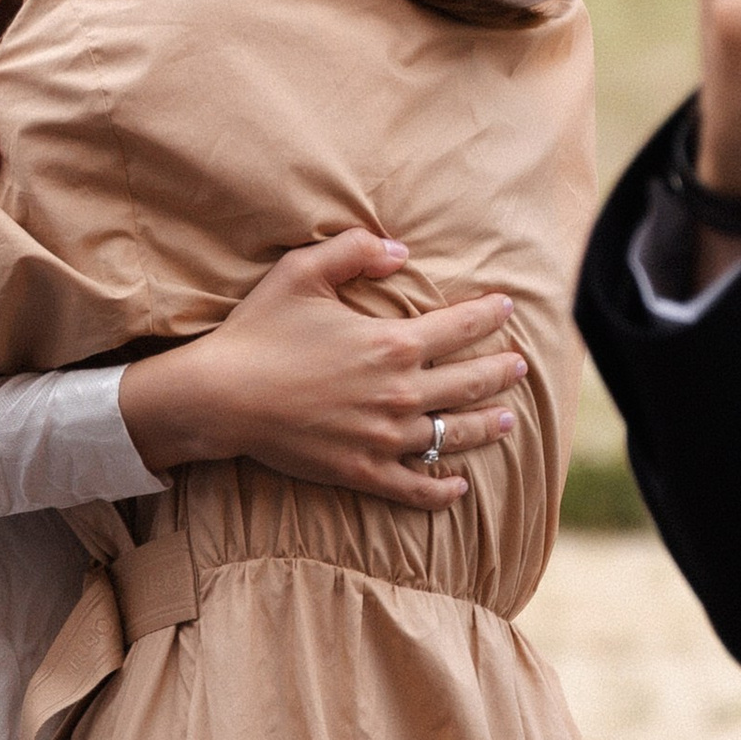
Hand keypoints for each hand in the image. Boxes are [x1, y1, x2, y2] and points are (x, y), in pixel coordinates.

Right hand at [120, 232, 527, 508]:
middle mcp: (400, 393)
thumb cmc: (260, 331)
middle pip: (469, 383)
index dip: (490, 316)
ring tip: (507, 420)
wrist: (221, 397)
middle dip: (501, 372)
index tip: (508, 308)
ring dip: (486, 426)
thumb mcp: (302, 271)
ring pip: (452, 434)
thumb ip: (356, 250)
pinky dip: (442, 489)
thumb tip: (401, 250)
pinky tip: (459, 486)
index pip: (461, 327)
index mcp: (393, 343)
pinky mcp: (362, 472)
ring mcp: (384, 438)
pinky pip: (415, 487)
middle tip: (520, 366)